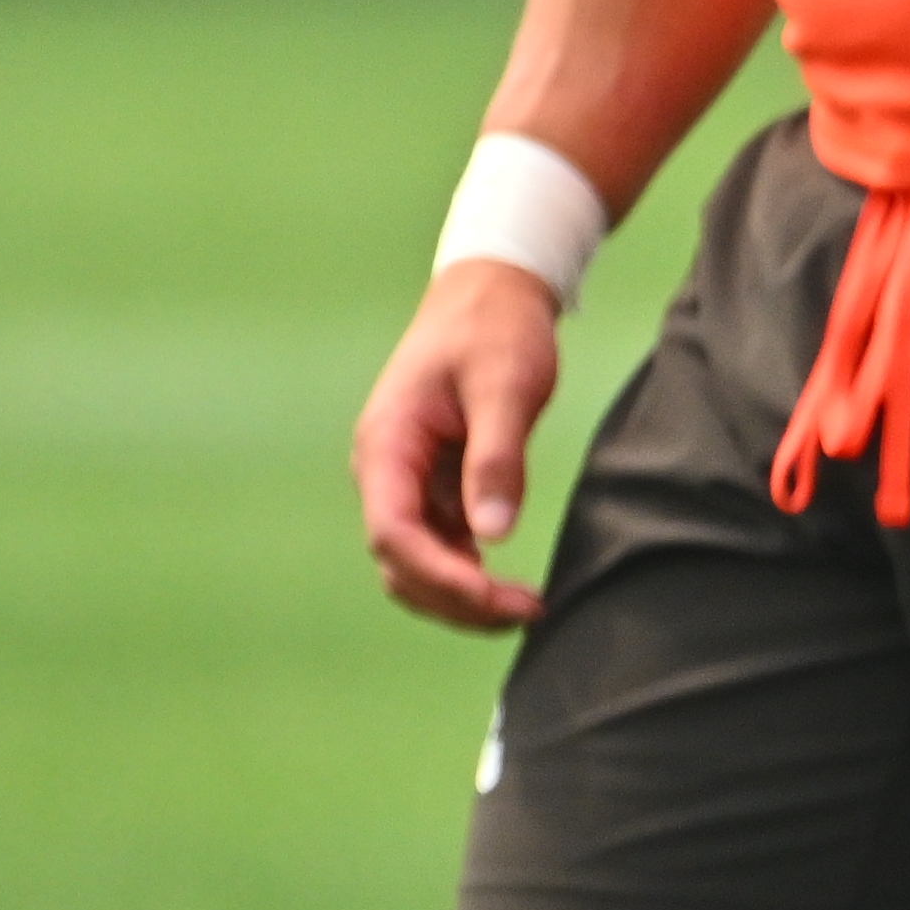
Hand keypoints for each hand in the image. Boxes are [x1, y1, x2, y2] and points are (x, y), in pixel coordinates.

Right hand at [352, 263, 574, 631]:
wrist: (491, 294)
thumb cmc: (495, 332)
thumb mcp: (505, 386)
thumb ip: (497, 457)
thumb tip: (492, 532)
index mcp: (386, 446)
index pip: (394, 533)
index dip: (440, 576)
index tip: (495, 599)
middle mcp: (384, 471)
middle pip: (400, 561)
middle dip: (454, 598)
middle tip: (525, 614)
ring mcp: (405, 481)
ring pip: (417, 562)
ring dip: (461, 595)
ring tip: (524, 610)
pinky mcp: (433, 484)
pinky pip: (440, 545)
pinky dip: (468, 574)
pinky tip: (509, 589)